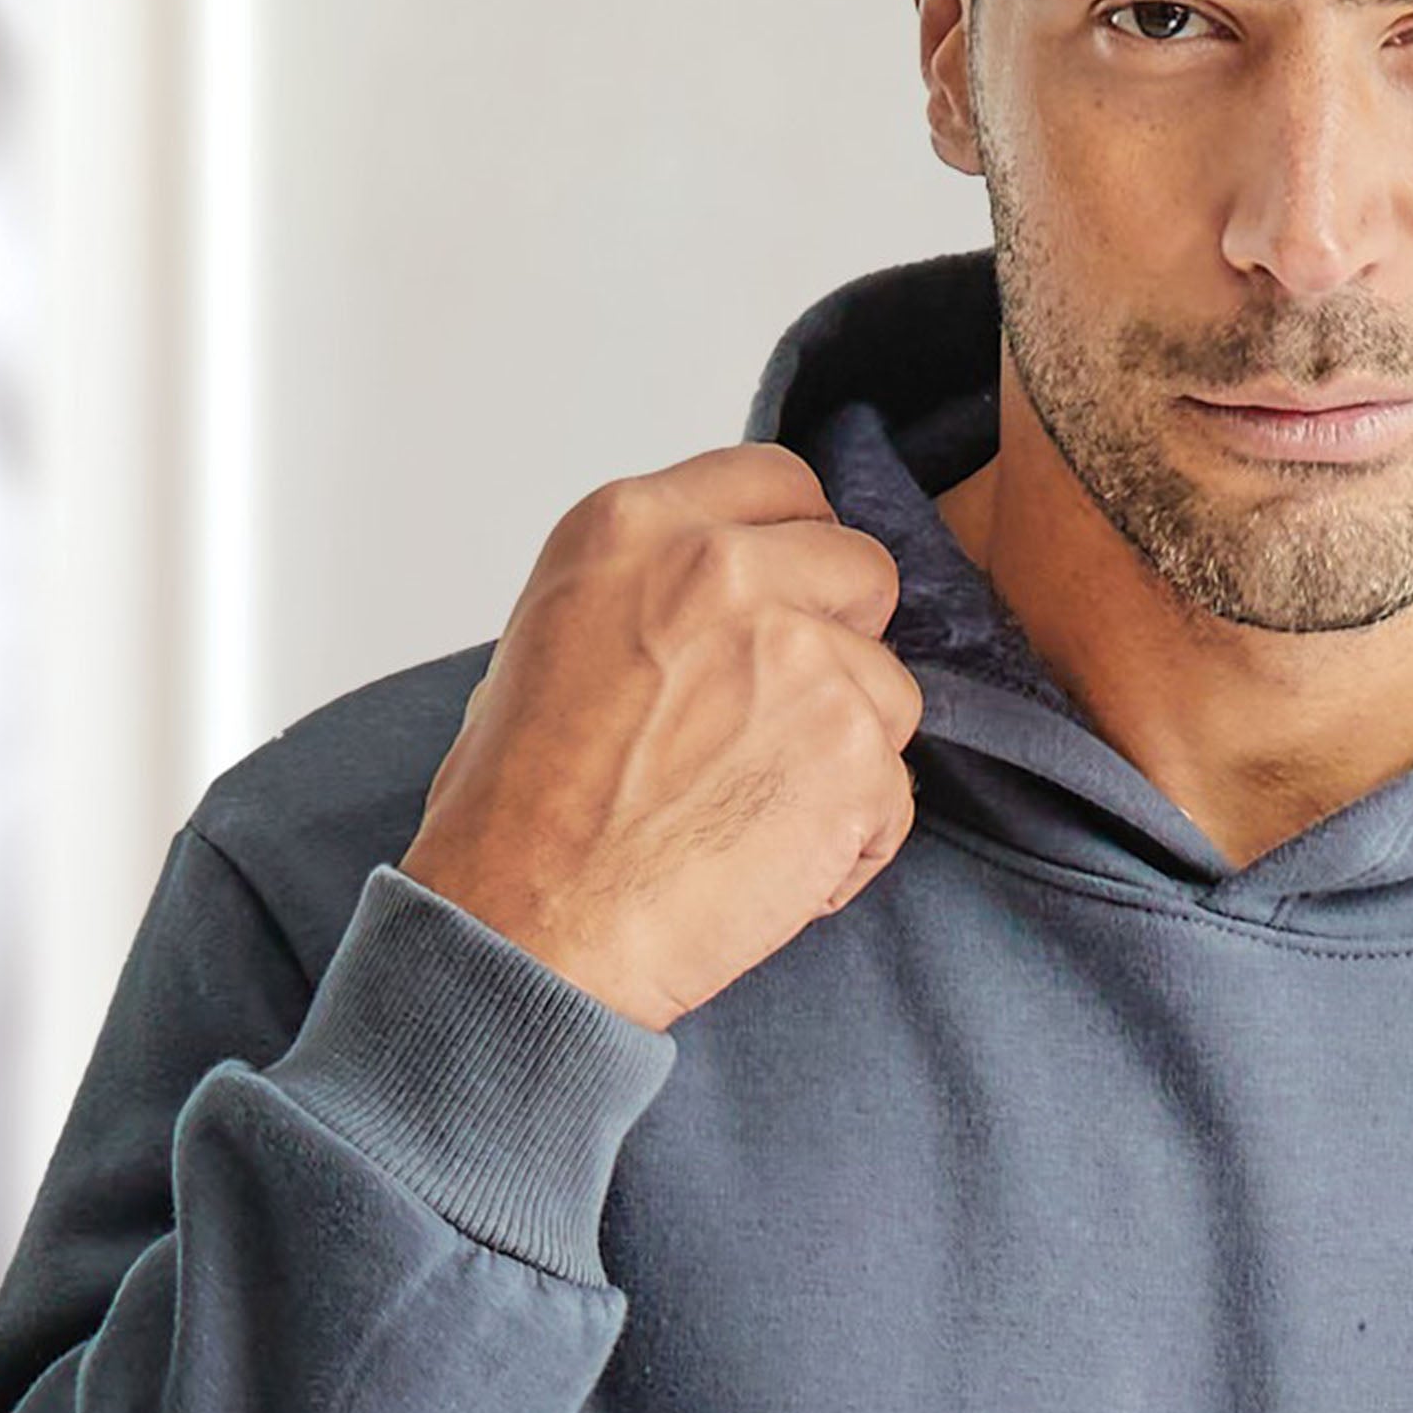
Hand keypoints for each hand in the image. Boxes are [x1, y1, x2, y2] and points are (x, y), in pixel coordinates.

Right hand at [399, 446, 923, 1029]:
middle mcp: (722, 568)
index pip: (780, 483)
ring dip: (843, 755)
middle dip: (839, 644)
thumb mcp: (555, 639)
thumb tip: (732, 599)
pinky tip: (765, 867)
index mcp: (635, 528)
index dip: (798, 552)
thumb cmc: (517, 814)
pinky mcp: (853, 748)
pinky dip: (850, 842)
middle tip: (772, 725)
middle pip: (861, 570)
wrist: (528, 930)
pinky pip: (894, 794)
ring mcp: (799, 654)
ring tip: (747, 813)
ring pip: (890, 688)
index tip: (789, 605)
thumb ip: (655, 591)